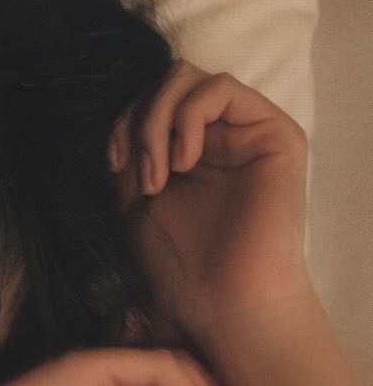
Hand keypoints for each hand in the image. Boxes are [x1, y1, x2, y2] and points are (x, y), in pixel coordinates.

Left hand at [111, 63, 311, 355]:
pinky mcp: (273, 131)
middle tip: (138, 176)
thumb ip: (131, 159)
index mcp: (189, 151)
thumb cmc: (184, 270)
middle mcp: (221, 134)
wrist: (227, 305)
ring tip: (158, 177)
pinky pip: (220, 88)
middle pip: (168, 82)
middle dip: (140, 120)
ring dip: (158, 122)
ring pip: (189, 79)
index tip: (112, 166)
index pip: (151, 102)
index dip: (123, 122)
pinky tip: (182, 164)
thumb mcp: (137, 206)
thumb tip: (119, 121)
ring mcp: (248, 129)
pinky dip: (187, 119)